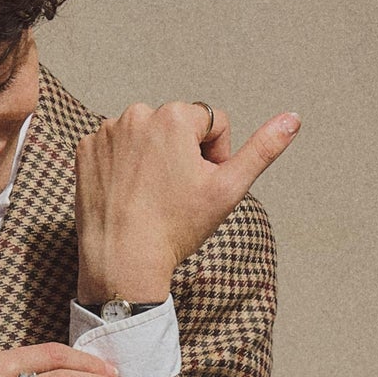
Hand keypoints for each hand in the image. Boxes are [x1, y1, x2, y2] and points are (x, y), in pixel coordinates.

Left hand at [74, 100, 299, 302]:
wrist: (122, 262)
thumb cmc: (175, 229)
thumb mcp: (229, 189)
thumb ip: (262, 149)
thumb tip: (292, 119)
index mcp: (174, 116)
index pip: (212, 123)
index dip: (215, 156)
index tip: (200, 186)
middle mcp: (136, 114)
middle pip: (177, 127)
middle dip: (182, 154)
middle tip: (174, 195)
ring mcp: (105, 132)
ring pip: (146, 137)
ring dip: (152, 158)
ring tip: (150, 197)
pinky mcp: (85, 151)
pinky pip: (115, 149)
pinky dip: (123, 167)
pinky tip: (126, 195)